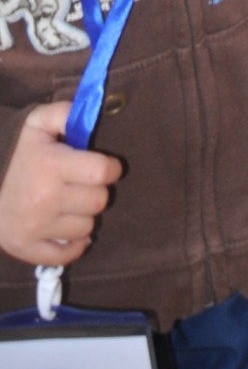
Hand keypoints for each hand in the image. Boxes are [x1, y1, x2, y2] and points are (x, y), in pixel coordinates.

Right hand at [0, 101, 120, 265]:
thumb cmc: (14, 152)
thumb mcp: (37, 123)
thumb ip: (65, 113)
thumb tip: (91, 113)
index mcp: (52, 165)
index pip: (102, 172)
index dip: (111, 168)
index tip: (106, 166)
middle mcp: (45, 199)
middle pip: (98, 202)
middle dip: (96, 191)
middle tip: (83, 185)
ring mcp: (35, 227)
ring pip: (86, 228)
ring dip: (83, 216)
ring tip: (70, 205)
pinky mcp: (25, 248)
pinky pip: (64, 256)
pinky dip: (73, 246)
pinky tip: (69, 232)